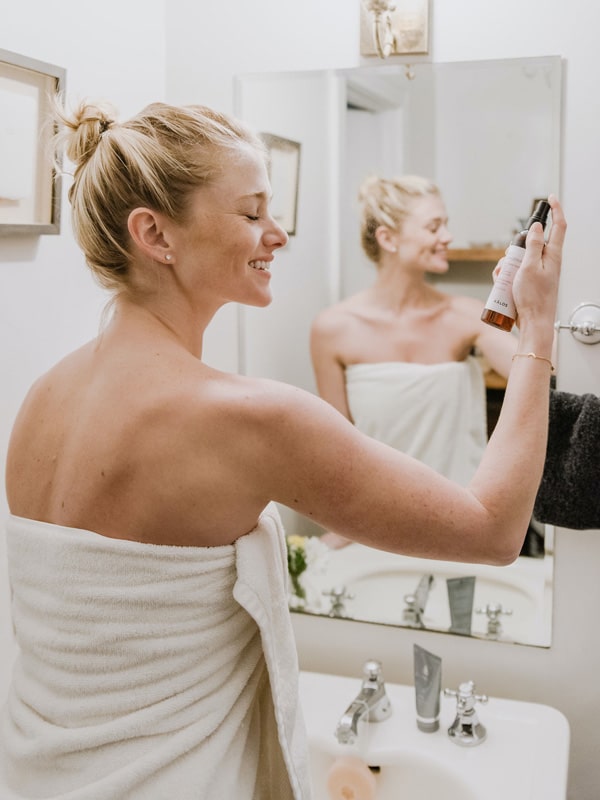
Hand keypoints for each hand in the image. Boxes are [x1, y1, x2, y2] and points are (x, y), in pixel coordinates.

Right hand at [512, 194, 565, 329]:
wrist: (533, 323)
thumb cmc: (534, 298)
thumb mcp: (531, 267)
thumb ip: (535, 245)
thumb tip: (538, 227)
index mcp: (553, 255)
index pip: (559, 226)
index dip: (556, 210)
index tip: (549, 199)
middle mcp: (547, 262)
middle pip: (530, 243)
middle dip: (515, 248)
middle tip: (509, 259)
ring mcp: (537, 272)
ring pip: (519, 258)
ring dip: (507, 264)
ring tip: (503, 277)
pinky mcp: (528, 282)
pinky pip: (515, 272)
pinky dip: (506, 275)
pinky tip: (501, 283)